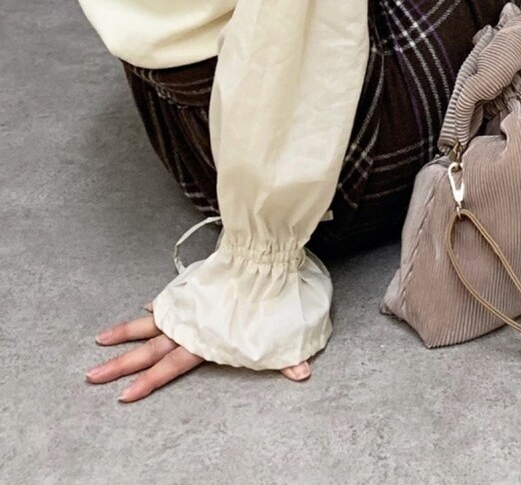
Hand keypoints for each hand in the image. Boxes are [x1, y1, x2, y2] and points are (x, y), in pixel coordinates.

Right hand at [85, 301, 310, 400]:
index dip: (148, 382)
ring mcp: (190, 305)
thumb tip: (302, 374)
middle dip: (120, 364)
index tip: (123, 395)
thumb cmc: (271, 292)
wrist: (263, 250)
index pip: (170, 367)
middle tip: (92, 375)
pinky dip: (156, 306)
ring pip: (150, 322)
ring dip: (125, 333)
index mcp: (205, 339)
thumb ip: (286, 356)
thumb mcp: (281, 329)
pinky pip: (170, 299)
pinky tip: (144, 308)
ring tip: (100, 340)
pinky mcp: (195, 288)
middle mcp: (191, 324)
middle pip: (149, 349)